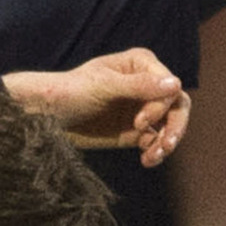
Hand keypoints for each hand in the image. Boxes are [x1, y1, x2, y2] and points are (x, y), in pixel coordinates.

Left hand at [4, 51, 189, 163]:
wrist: (47, 116)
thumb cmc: (71, 91)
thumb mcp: (104, 86)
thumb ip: (139, 86)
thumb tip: (176, 84)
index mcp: (141, 65)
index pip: (169, 87)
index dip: (161, 106)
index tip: (140, 122)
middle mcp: (147, 85)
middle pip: (177, 105)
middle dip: (175, 126)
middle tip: (165, 145)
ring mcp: (142, 108)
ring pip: (170, 125)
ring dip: (167, 142)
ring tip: (153, 156)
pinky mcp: (136, 131)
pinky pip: (156, 141)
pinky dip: (155, 152)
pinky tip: (147, 160)